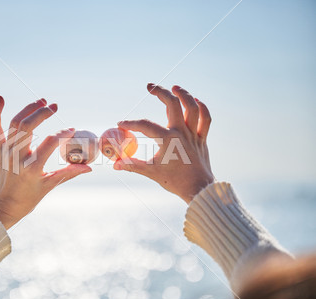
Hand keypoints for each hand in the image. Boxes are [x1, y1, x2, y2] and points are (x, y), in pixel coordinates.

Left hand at [0, 96, 91, 228]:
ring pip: (15, 122)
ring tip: (42, 101)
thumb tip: (88, 167)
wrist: (2, 206)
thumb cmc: (27, 198)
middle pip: (27, 126)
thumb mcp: (49, 186)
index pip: (49, 143)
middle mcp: (16, 156)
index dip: (62, 134)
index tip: (71, 129)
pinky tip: (0, 98)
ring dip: (28, 109)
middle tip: (55, 107)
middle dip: (43, 113)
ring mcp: (5, 150)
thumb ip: (69, 173)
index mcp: (31, 167)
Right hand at [115, 84, 213, 202]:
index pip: (145, 125)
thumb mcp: (151, 172)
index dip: (131, 123)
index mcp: (168, 140)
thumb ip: (132, 165)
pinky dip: (201, 107)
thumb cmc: (174, 181)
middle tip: (150, 86)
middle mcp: (181, 133)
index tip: (121, 123)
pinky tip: (194, 100)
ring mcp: (193, 134)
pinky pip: (206, 118)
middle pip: (172, 104)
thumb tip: (115, 165)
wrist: (198, 189)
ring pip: (192, 107)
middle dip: (160, 92)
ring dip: (183, 94)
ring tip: (174, 87)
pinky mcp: (201, 138)